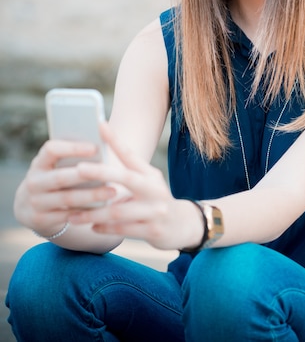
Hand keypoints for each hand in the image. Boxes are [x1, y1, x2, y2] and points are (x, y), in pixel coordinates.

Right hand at [14, 137, 116, 236]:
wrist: (30, 207)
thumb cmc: (54, 176)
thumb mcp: (55, 166)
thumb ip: (72, 158)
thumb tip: (102, 146)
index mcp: (39, 163)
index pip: (51, 150)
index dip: (72, 148)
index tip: (95, 147)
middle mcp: (34, 182)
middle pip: (61, 177)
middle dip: (86, 175)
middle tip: (109, 172)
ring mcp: (36, 202)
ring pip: (67, 198)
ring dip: (91, 196)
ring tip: (112, 192)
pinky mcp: (40, 220)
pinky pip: (68, 216)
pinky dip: (86, 212)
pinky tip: (103, 209)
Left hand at [68, 123, 202, 250]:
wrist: (181, 225)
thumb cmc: (155, 200)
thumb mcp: (147, 182)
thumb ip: (127, 173)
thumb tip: (95, 161)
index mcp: (150, 174)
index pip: (131, 154)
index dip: (116, 140)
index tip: (100, 125)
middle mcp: (155, 189)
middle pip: (126, 178)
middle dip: (101, 173)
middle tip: (79, 169)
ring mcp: (155, 210)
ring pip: (118, 211)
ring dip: (93, 213)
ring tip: (73, 214)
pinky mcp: (153, 231)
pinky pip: (123, 230)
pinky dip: (105, 228)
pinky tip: (92, 227)